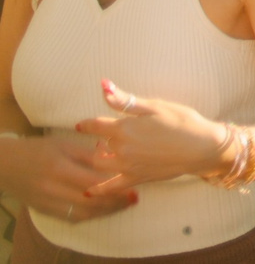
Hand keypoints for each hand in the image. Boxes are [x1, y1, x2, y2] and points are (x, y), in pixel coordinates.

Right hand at [0, 131, 133, 222]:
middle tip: (134, 198)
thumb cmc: (39, 149)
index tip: (134, 185)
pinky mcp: (44, 210)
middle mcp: (53, 188)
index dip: (115, 186)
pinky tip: (102, 210)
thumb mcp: (65, 145)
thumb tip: (115, 157)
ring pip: (82, 213)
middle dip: (115, 202)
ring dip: (105, 211)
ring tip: (123, 205)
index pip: (93, 182)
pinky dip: (89, 215)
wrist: (6, 165)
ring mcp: (48, 202)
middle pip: (90, 201)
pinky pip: (70, 217)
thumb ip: (89, 154)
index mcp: (60, 168)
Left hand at [73, 81, 229, 192]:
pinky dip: (99, 190)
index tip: (81, 125)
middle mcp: (121, 149)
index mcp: (124, 128)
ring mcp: (127, 166)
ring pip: (101, 164)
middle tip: (107, 135)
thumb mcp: (155, 106)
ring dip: (99, 157)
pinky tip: (90, 191)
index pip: (95, 126)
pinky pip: (112, 187)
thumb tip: (103, 86)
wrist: (202, 147)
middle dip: (101, 139)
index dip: (86, 124)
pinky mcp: (136, 178)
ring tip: (105, 152)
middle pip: (100, 144)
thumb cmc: (182, 121)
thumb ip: (125, 100)